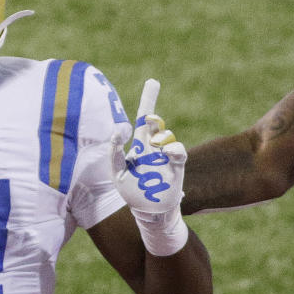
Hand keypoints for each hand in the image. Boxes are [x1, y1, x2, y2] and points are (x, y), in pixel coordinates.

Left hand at [111, 79, 188, 254]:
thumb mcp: (118, 174)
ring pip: (163, 136)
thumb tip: (117, 131)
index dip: (148, 100)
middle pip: (153, 121)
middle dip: (150, 102)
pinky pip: (178, 153)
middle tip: (149, 91)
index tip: (154, 81)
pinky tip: (167, 150)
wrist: (150, 212)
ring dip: (157, 135)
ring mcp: (165, 157)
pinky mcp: (176, 168)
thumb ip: (115, 153)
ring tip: (153, 142)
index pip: (141, 120)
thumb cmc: (132, 192)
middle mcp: (153, 147)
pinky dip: (173, 148)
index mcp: (140, 146)